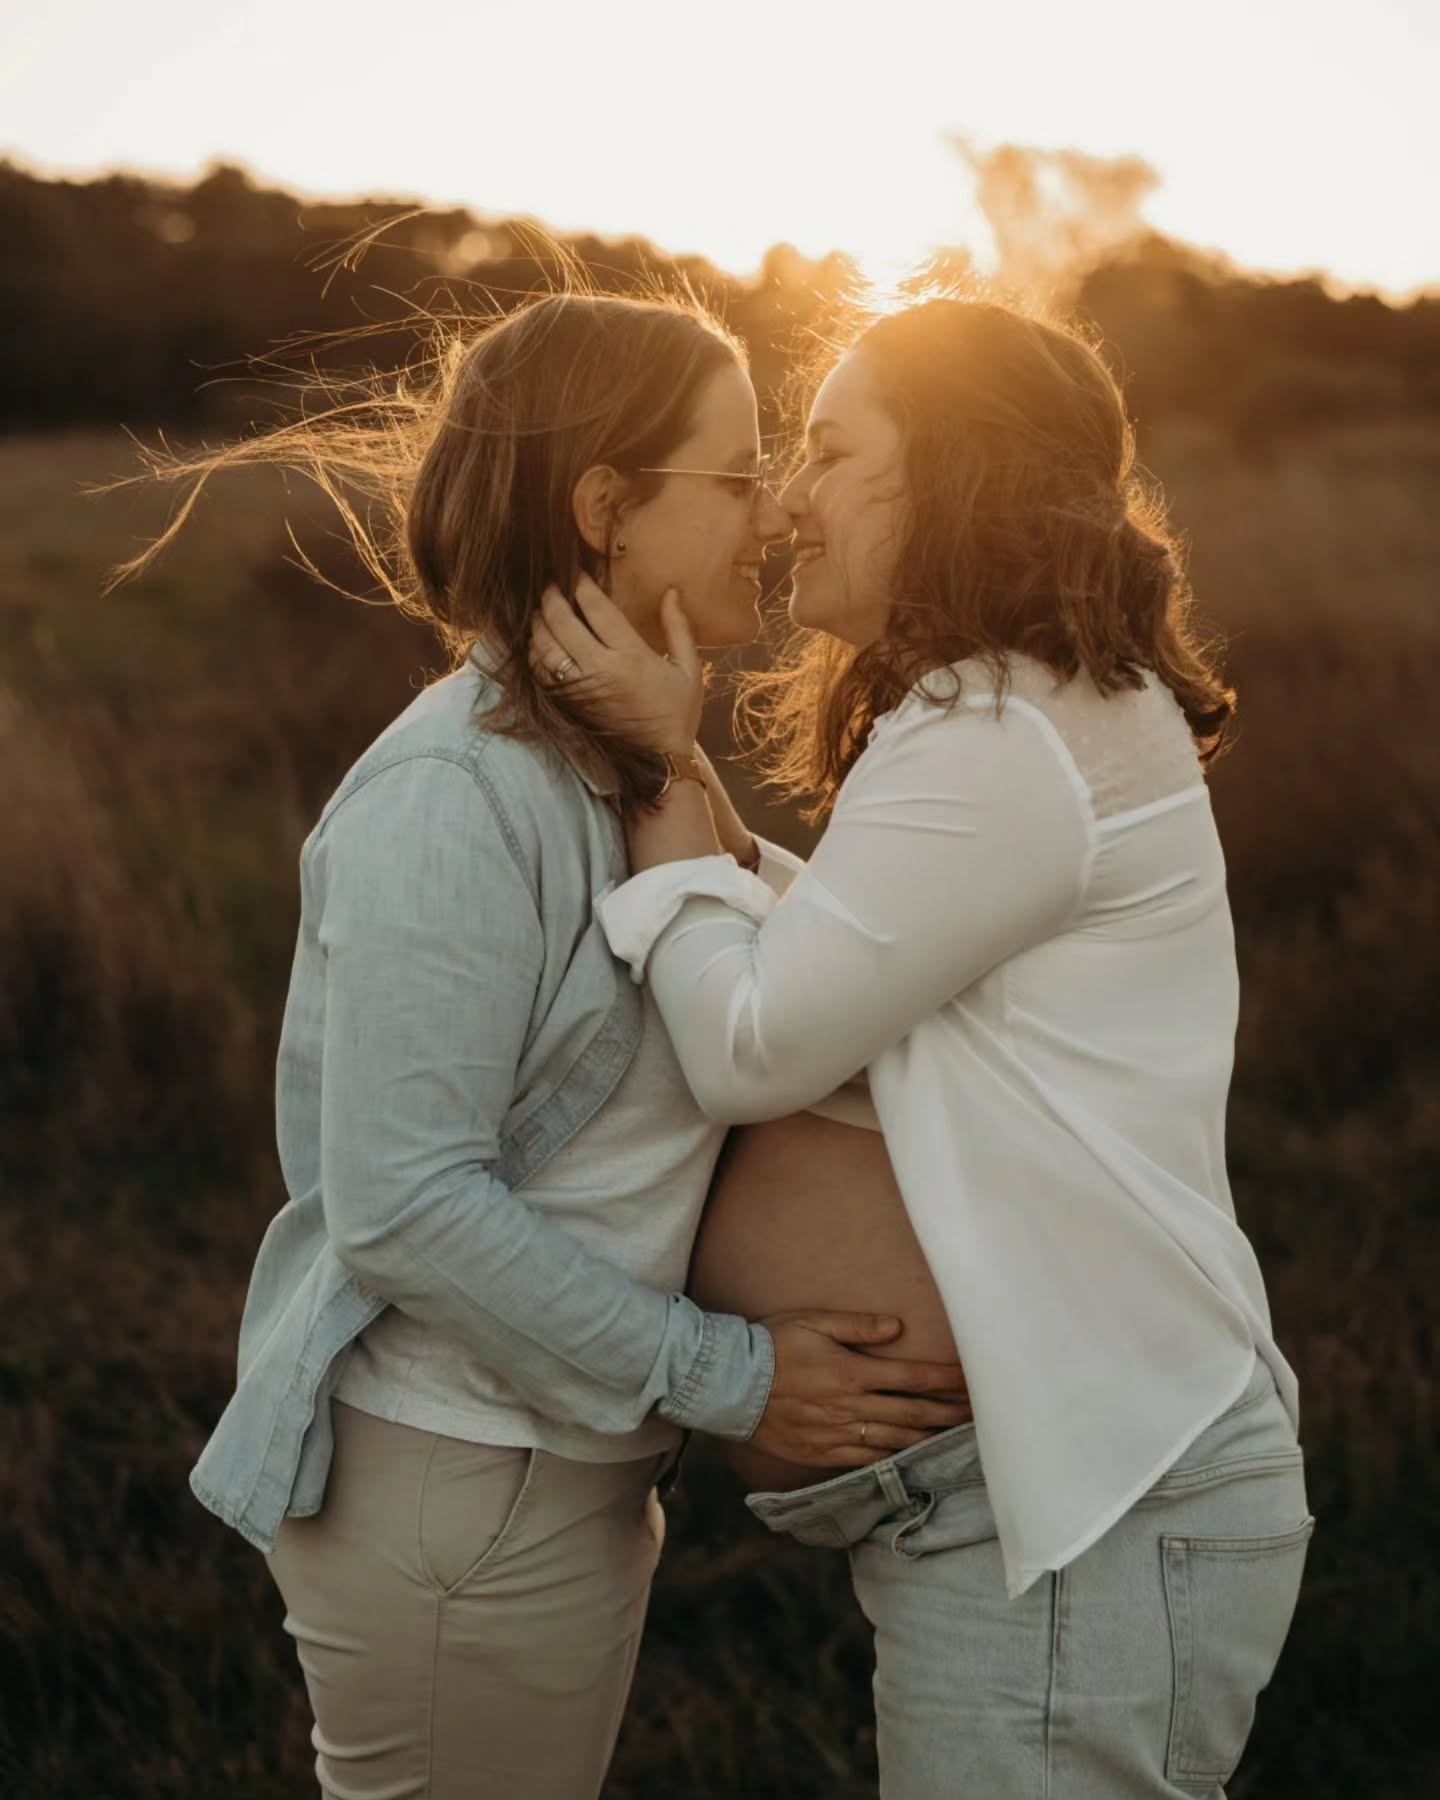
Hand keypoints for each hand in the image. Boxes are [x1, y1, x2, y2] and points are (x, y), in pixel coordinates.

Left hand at [530, 574, 702, 754]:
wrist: (661, 761)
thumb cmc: (678, 713)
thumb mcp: (689, 669)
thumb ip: (679, 628)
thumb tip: (670, 591)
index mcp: (631, 657)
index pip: (596, 608)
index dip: (581, 585)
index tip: (576, 573)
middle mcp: (600, 670)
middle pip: (561, 622)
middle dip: (551, 598)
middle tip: (551, 586)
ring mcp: (580, 690)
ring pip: (544, 647)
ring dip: (538, 624)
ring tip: (541, 611)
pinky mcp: (568, 706)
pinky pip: (541, 673)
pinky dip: (534, 654)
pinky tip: (539, 643)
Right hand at [750, 1311, 971, 1467]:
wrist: (731, 1385)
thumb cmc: (772, 1345)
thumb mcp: (813, 1322)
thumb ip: (857, 1325)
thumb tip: (897, 1327)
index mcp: (852, 1372)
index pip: (912, 1377)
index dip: (946, 1381)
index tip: (973, 1381)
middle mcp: (851, 1407)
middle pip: (913, 1414)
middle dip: (950, 1413)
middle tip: (982, 1415)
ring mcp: (839, 1434)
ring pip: (897, 1440)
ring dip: (930, 1438)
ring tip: (957, 1438)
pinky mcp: (825, 1453)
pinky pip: (870, 1460)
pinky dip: (896, 1458)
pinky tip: (913, 1456)